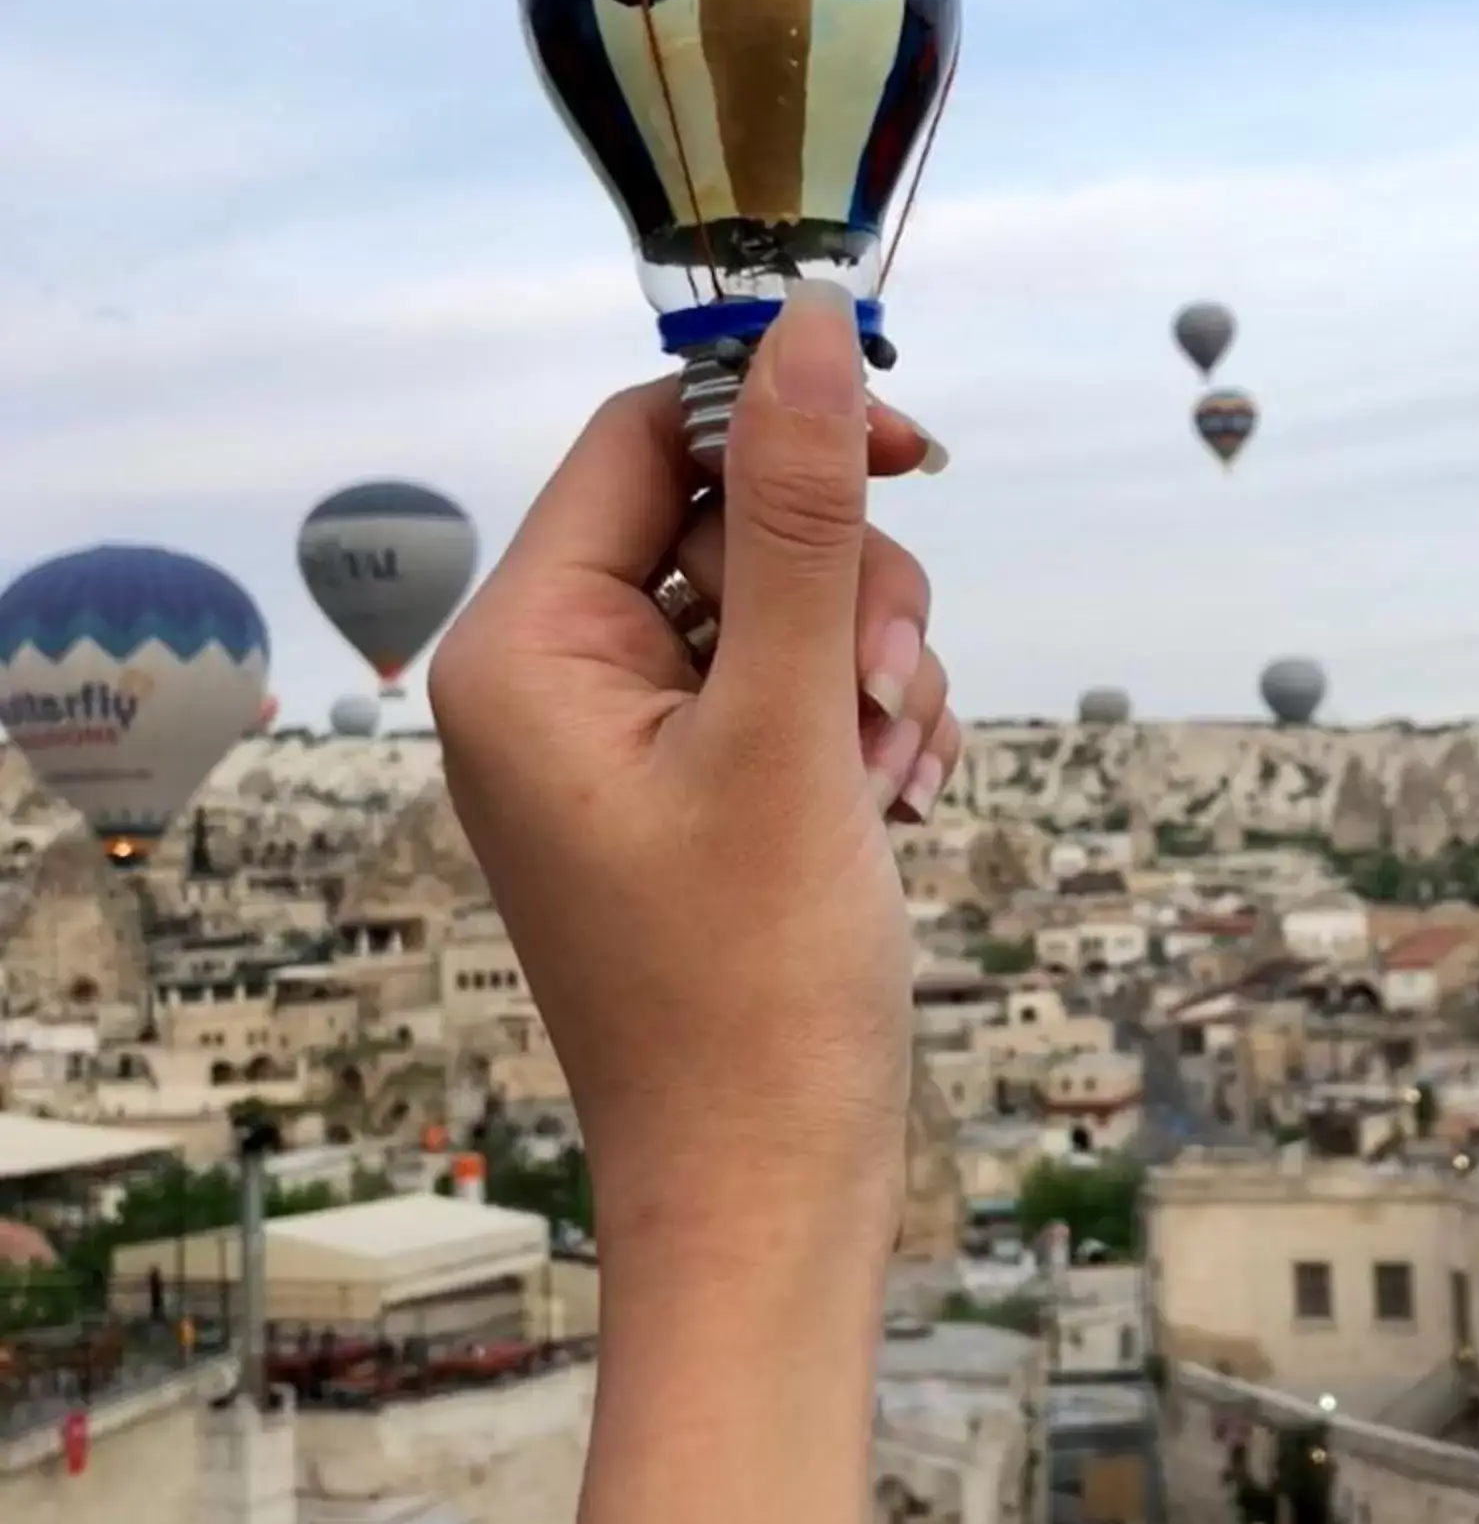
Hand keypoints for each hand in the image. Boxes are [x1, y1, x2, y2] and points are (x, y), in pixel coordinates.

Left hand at [430, 280, 962, 1298]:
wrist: (767, 1192)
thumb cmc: (752, 988)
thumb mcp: (787, 724)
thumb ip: (799, 517)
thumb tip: (808, 331)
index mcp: (524, 653)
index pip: (644, 441)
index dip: (778, 422)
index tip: (910, 450)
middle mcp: (556, 684)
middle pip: (729, 516)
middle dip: (841, 589)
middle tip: (880, 700)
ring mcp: (629, 742)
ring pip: (782, 600)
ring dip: (868, 664)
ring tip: (887, 777)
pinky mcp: (695, 789)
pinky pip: (794, 684)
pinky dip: (862, 723)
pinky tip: (893, 803)